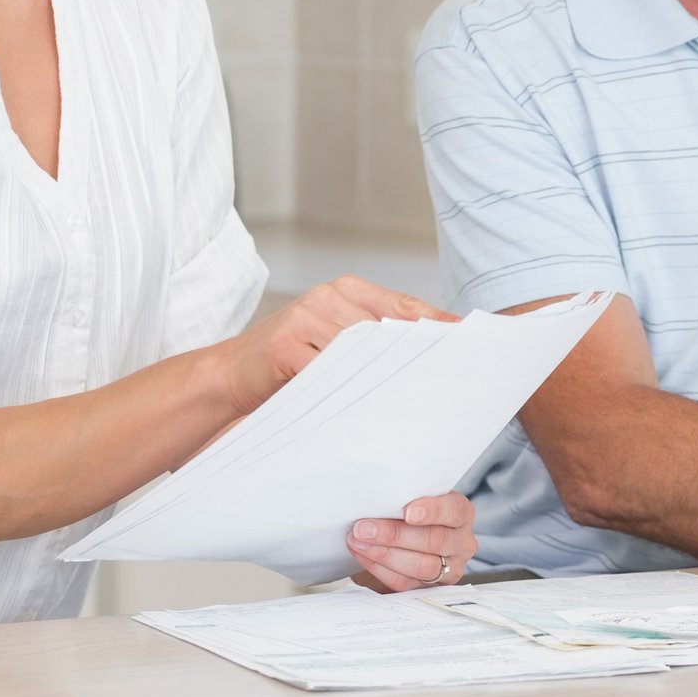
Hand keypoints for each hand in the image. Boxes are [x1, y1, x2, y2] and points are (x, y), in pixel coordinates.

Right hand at [223, 275, 451, 415]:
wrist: (231, 373)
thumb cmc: (291, 361)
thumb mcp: (335, 342)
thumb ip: (372, 340)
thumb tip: (425, 356)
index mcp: (347, 290)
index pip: (403, 306)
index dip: (436, 324)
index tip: (466, 340)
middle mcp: (329, 296)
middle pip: (386, 326)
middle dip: (415, 352)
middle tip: (447, 377)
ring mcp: (306, 316)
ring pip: (360, 347)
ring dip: (384, 375)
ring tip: (412, 398)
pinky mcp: (286, 343)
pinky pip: (327, 368)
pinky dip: (347, 389)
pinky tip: (365, 406)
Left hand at [347, 492, 477, 591]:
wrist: (409, 539)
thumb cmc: (411, 513)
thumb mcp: (415, 499)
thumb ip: (404, 497)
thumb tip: (376, 496)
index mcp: (461, 514)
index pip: (454, 510)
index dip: (432, 511)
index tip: (408, 512)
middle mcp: (461, 542)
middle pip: (434, 540)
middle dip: (394, 534)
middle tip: (364, 528)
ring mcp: (449, 569)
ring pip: (421, 566)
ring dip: (384, 554)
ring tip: (358, 542)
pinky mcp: (430, 588)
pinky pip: (405, 582)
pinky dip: (380, 569)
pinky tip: (363, 555)